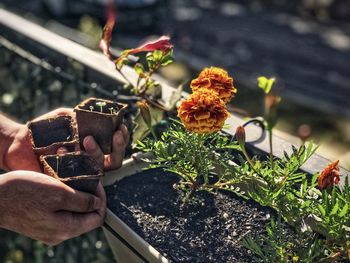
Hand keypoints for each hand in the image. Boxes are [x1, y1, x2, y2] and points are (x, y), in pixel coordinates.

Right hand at [0, 171, 105, 245]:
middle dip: (90, 198)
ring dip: (78, 198)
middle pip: (87, 217)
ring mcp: (49, 231)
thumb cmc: (24, 192)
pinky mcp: (40, 225)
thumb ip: (82, 201)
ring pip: (74, 215)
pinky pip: (61, 214)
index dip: (101, 200)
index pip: (97, 218)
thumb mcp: (59, 193)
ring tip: (74, 182)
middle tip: (87, 180)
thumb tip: (97, 205)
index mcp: (66, 229)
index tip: (97, 184)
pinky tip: (60, 188)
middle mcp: (59, 234)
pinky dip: (65, 201)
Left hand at [4, 108, 128, 171]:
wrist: (19, 141)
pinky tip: (63, 149)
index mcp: (93, 146)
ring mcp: (79, 172)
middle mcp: (90, 161)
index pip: (115, 147)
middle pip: (114, 161)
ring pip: (99, 170)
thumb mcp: (65, 116)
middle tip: (116, 134)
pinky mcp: (67, 181)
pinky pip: (77, 177)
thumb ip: (82, 115)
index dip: (122, 139)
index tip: (121, 127)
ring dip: (97, 152)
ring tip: (86, 139)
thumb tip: (101, 112)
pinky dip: (73, 161)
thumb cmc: (44, 128)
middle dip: (118, 147)